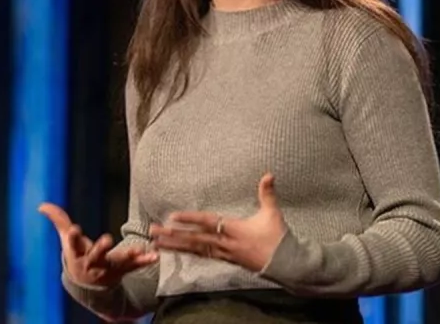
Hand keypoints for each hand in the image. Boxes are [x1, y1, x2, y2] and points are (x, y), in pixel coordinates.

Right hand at [39, 203, 158, 287]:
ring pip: (117, 262)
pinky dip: (145, 261)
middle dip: (101, 248)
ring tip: (136, 248)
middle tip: (107, 239)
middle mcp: (92, 263)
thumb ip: (58, 220)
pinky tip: (155, 255)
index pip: (73, 245)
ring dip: (127, 256)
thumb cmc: (76, 255)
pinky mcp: (122, 270)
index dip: (74, 237)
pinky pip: (134, 266)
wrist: (87, 285)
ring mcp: (108, 268)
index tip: (75, 229)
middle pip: (96, 255)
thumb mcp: (66, 239)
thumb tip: (41, 204)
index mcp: (77, 254)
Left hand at [148, 174, 287, 271]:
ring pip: (195, 250)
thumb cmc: (278, 238)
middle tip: (153, 233)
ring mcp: (224, 254)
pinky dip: (188, 252)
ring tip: (157, 244)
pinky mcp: (225, 260)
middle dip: (173, 236)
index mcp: (234, 230)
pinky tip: (176, 251)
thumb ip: (267, 194)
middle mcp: (225, 244)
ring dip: (175, 246)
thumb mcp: (273, 214)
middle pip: (194, 240)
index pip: (208, 223)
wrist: (286, 265)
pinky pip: (202, 256)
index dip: (190, 219)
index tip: (172, 217)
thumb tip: (269, 174)